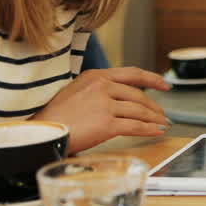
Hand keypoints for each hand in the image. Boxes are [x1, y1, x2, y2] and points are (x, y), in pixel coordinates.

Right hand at [31, 67, 170, 152]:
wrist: (41, 132)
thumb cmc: (54, 116)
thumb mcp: (75, 91)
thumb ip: (97, 90)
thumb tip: (118, 97)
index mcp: (96, 76)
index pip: (133, 73)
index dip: (153, 79)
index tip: (165, 85)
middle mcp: (102, 86)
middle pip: (139, 95)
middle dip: (154, 106)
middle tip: (162, 114)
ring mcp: (105, 104)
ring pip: (139, 111)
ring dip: (155, 119)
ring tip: (162, 124)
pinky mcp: (106, 123)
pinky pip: (135, 126)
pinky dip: (149, 129)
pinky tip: (156, 131)